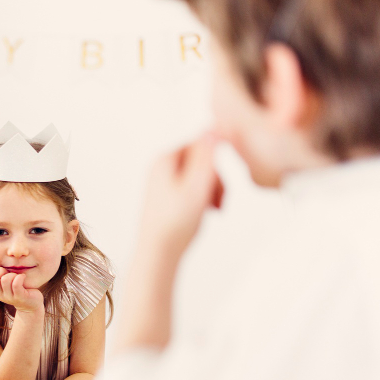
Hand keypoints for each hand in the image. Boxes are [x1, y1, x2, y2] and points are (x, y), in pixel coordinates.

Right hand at [0, 267, 44, 313]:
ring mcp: (9, 297)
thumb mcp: (5, 285)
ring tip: (17, 276)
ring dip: (12, 274)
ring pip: (5, 280)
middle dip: (0, 270)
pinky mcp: (20, 297)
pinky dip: (20, 277)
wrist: (30, 305)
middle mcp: (0, 295)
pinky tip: (23, 277)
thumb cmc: (17, 290)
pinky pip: (16, 284)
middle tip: (8, 272)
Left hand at [137, 132, 222, 260]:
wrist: (158, 253)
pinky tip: (205, 213)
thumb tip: (214, 127)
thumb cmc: (176, 223)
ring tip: (214, 210)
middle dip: (215, 180)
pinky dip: (202, 199)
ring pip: (199, 176)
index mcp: (165, 159)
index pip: (202, 144)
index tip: (221, 185)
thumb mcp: (198, 185)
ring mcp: (162, 182)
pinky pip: (192, 189)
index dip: (216, 164)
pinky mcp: (166, 196)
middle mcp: (160, 167)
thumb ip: (206, 156)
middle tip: (219, 203)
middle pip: (201, 160)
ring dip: (211, 190)